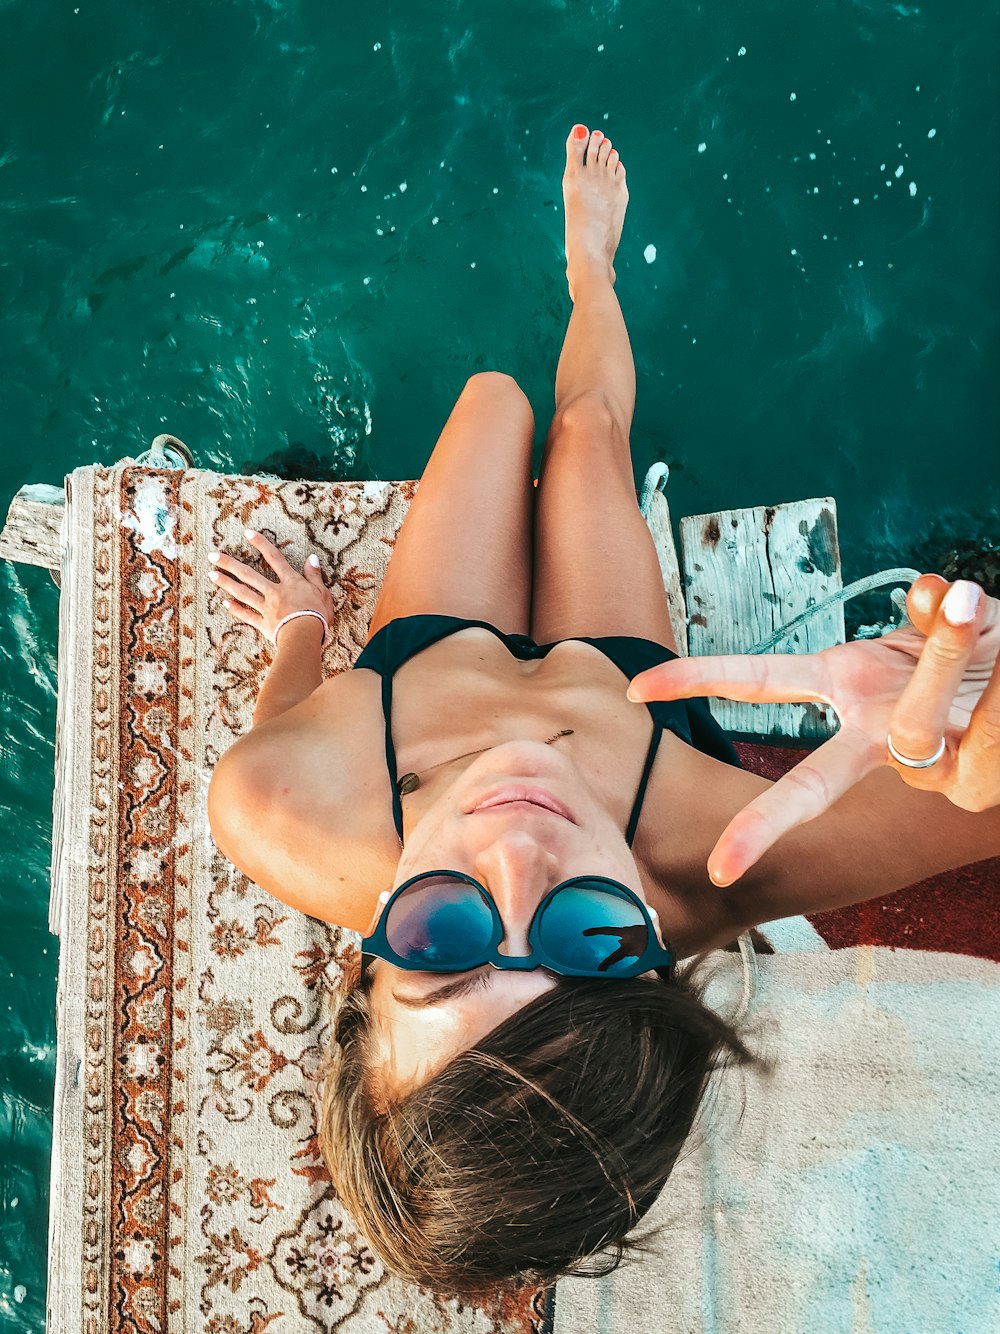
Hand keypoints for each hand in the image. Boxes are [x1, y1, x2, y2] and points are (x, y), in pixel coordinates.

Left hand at [210, 529, 333, 644]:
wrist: (306, 636)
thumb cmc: (318, 615)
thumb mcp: (322, 592)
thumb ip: (314, 575)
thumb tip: (311, 557)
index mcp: (290, 582)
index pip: (274, 558)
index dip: (261, 544)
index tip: (247, 533)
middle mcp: (274, 592)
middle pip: (249, 575)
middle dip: (230, 564)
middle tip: (212, 555)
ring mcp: (266, 608)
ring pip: (243, 593)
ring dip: (226, 583)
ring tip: (211, 574)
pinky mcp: (264, 624)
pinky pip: (247, 616)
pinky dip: (236, 610)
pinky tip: (225, 603)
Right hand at [627, 575, 999, 884]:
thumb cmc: (980, 653)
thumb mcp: (951, 618)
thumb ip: (937, 612)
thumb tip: (934, 592)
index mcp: (846, 682)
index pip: (756, 682)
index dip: (694, 681)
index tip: (637, 690)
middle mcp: (869, 731)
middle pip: (808, 784)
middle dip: (764, 826)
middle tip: (722, 869)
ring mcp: (916, 761)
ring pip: (917, 727)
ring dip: (950, 655)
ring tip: (971, 608)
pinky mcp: (967, 782)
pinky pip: (981, 740)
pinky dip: (998, 687)